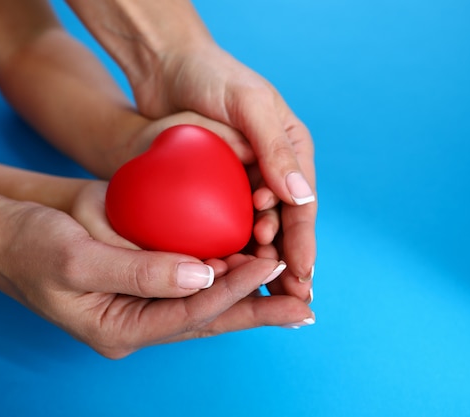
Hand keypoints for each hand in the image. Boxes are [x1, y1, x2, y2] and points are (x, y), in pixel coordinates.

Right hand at [0, 195, 313, 358]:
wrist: (12, 226)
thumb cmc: (30, 246)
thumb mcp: (77, 260)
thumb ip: (140, 273)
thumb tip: (203, 275)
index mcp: (122, 329)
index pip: (190, 314)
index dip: (233, 290)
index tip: (270, 265)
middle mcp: (141, 318)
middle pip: (210, 318)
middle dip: (258, 311)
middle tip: (303, 305)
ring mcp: (148, 296)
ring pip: (209, 299)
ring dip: (250, 291)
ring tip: (291, 285)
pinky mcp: (152, 270)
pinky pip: (198, 273)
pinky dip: (227, 267)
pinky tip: (255, 259)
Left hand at [132, 45, 316, 299]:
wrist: (166, 65)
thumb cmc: (213, 75)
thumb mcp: (251, 105)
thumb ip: (277, 149)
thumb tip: (302, 195)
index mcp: (293, 149)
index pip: (303, 205)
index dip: (303, 244)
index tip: (301, 278)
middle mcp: (274, 168)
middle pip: (286, 225)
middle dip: (287, 264)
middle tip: (288, 301)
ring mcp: (246, 178)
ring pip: (259, 231)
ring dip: (262, 263)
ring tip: (262, 296)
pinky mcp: (218, 186)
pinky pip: (230, 224)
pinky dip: (233, 249)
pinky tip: (229, 273)